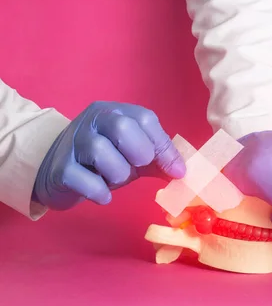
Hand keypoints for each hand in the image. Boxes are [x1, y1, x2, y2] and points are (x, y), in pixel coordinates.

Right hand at [33, 101, 185, 209]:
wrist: (56, 171)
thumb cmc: (104, 161)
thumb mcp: (134, 154)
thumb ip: (158, 158)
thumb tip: (181, 171)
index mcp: (115, 111)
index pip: (146, 119)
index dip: (163, 146)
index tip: (176, 170)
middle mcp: (93, 120)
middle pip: (123, 128)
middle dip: (138, 154)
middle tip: (135, 168)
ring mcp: (73, 142)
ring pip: (102, 153)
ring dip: (118, 175)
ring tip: (113, 179)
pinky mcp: (60, 169)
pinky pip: (86, 181)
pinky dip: (100, 192)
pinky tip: (101, 194)